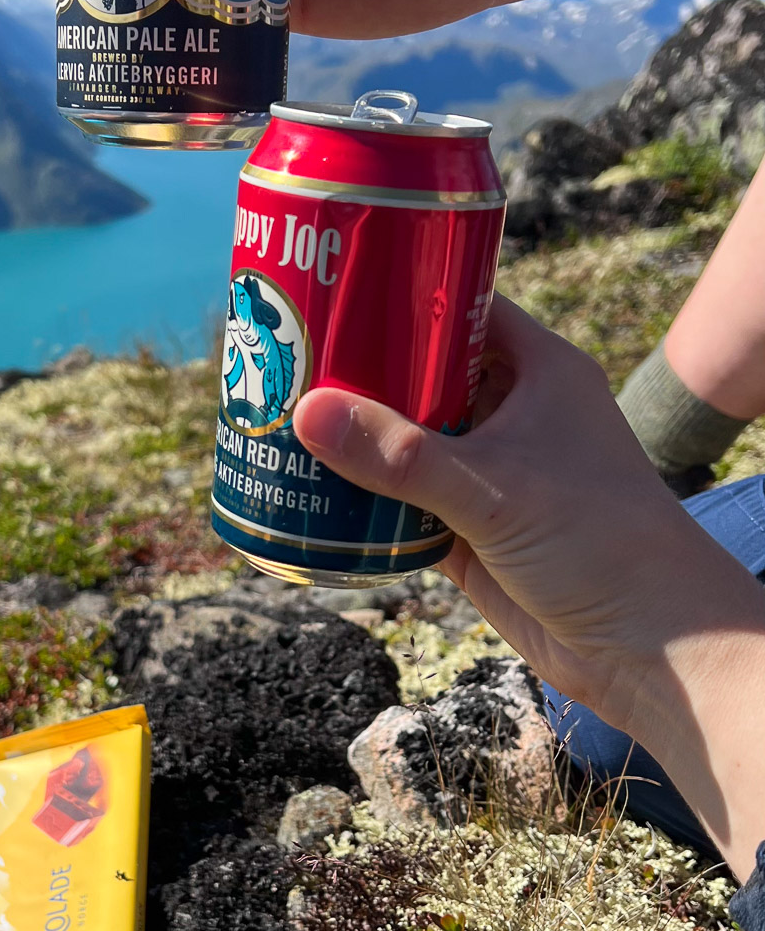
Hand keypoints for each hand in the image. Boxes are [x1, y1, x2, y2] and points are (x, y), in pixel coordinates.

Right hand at [293, 296, 764, 872]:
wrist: (650, 646)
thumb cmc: (600, 542)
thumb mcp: (493, 488)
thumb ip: (399, 455)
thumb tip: (307, 412)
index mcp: (537, 371)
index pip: (460, 306)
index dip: (400, 293)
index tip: (333, 285)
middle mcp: (515, 414)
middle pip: (422, 375)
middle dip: (360, 370)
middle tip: (284, 354)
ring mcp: (492, 475)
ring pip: (410, 442)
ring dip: (357, 439)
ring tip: (279, 414)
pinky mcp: (474, 533)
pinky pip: (406, 505)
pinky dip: (365, 501)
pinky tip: (310, 489)